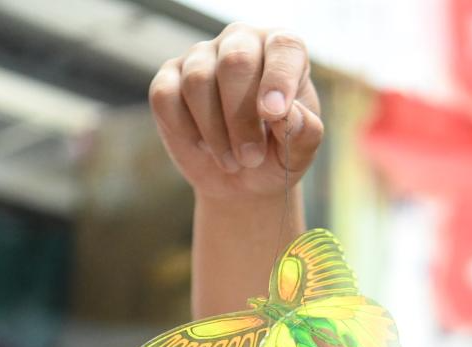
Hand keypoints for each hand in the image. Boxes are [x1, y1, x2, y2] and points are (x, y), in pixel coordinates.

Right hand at [149, 23, 323, 201]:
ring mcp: (201, 56)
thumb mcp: (299, 153)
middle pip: (236, 61)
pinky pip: (167, 97)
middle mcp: (242, 42)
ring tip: (233, 161)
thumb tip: (288, 114)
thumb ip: (304, 132)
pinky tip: (204, 146)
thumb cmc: (276, 156)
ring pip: (198, 81)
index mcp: (282, 51)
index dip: (278, 79)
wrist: (241, 179)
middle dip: (242, 117)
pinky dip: (185, 130)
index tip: (274, 114)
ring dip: (215, 131)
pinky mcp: (168, 78)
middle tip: (251, 157)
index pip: (284, 47)